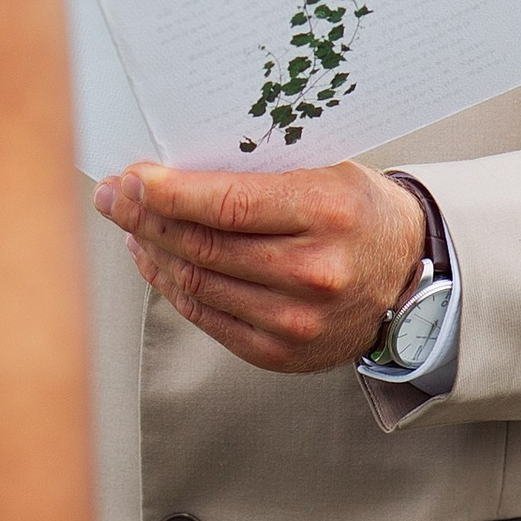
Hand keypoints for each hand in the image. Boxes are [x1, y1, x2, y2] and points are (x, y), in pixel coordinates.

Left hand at [94, 160, 425, 375]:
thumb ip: (257, 171)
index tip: (131, 177)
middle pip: (203, 246)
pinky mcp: (280, 353)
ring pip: (197, 282)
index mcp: (328, 213)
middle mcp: (313, 273)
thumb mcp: (325, 171)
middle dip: (145, 218)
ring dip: (152, 251)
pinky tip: (154, 260)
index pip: (228, 204)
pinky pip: (206, 315)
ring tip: (130, 225)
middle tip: (113, 196)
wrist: (407, 278)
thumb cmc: (356, 211)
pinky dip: (172, 285)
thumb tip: (171, 168)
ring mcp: (295, 321)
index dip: (168, 193)